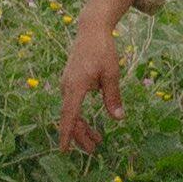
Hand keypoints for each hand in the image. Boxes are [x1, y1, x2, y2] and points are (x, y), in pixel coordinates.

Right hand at [56, 0, 138, 152]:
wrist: (91, 30)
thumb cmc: (103, 50)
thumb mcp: (111, 74)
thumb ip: (113, 97)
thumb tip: (118, 118)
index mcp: (75, 87)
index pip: (69, 116)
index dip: (67, 134)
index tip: (64, 150)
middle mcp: (67, 87)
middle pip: (70, 118)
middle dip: (80, 136)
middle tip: (94, 150)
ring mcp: (67, 85)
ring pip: (71, 112)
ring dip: (82, 127)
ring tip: (97, 140)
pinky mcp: (70, 82)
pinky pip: (72, 104)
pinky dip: (80, 116)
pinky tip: (90, 123)